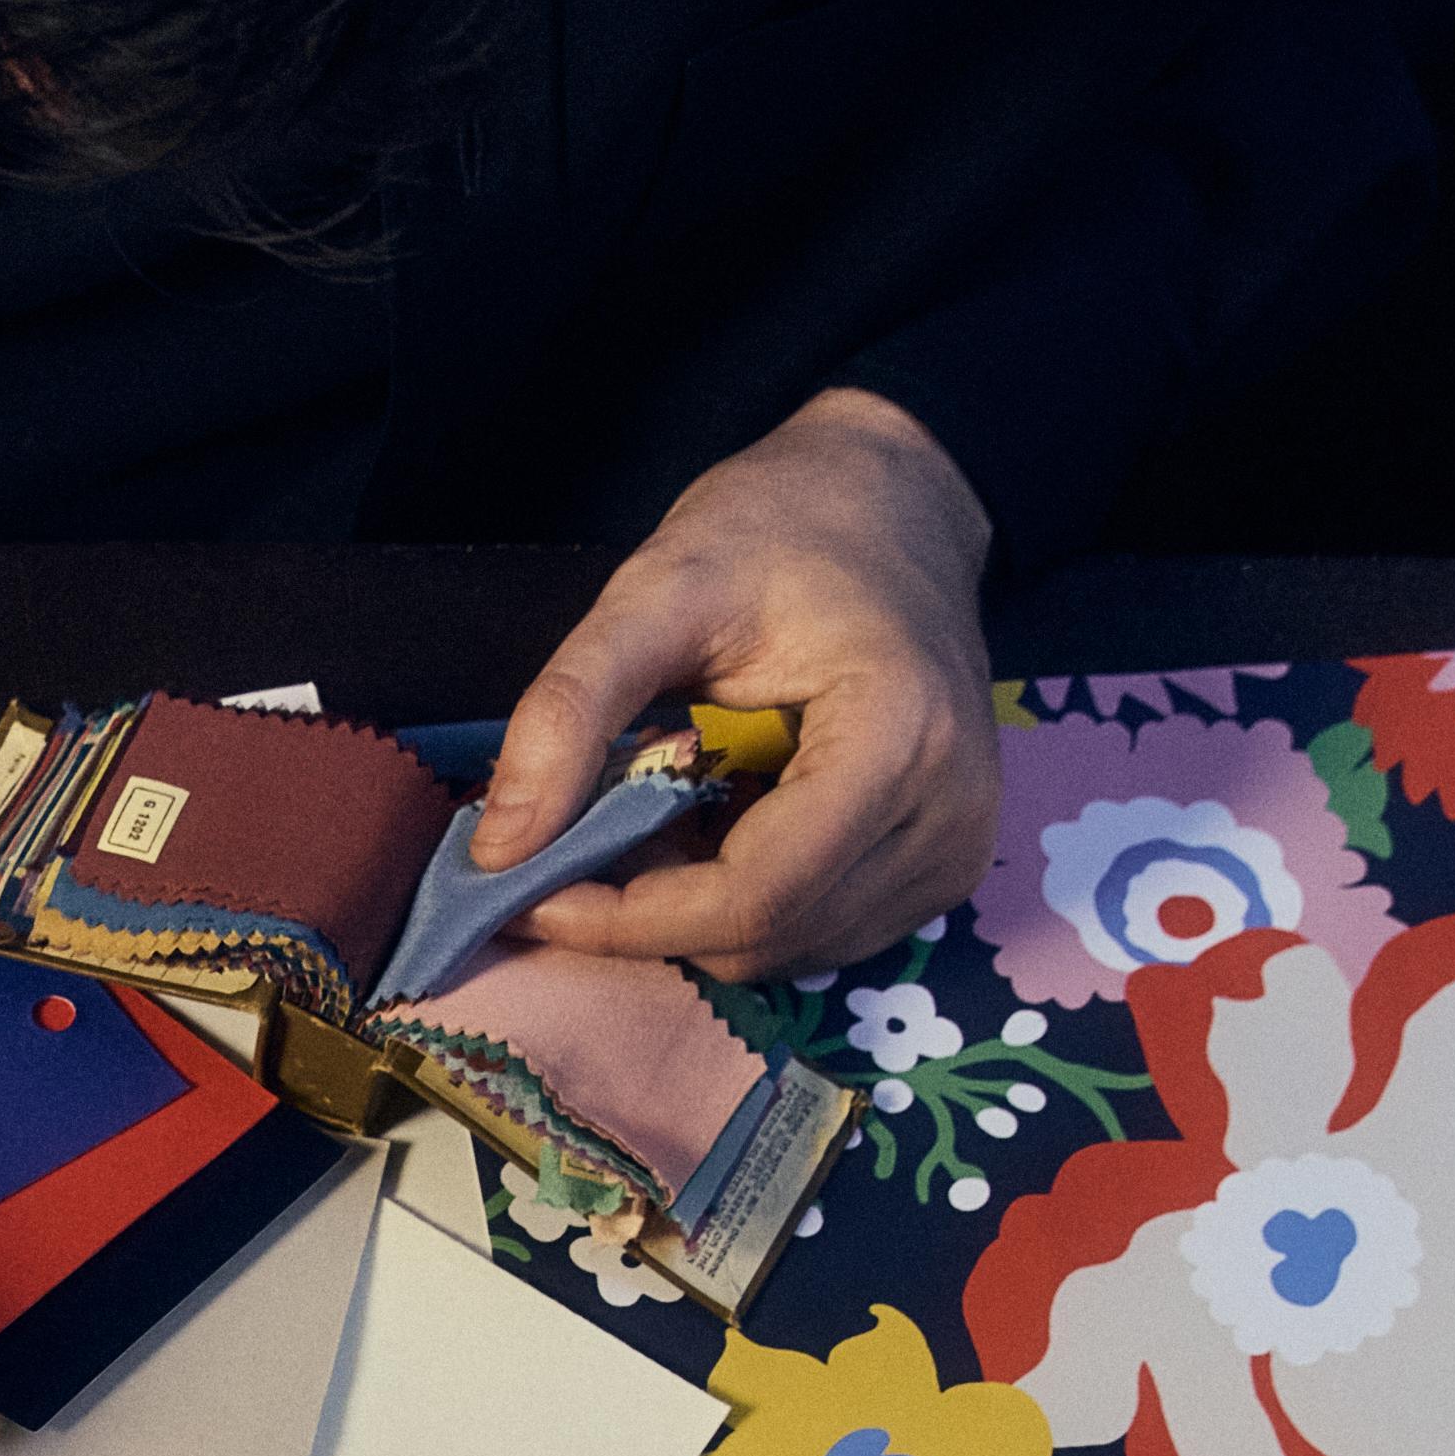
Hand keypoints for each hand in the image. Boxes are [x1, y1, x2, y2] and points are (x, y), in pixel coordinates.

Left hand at [463, 386, 1000, 974]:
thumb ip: (571, 709)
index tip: (527, 891)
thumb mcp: (657, 590)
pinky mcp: (941, 869)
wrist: (898, 505)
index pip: (754, 895)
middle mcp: (948, 817)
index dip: (627, 919)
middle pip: (766, 938)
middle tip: (564, 849)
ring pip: (784, 950)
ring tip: (636, 819)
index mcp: (901, 739)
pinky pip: (816, 931)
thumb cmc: (783, 526)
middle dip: (645, 918)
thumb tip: (499, 847)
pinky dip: (735, 905)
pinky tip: (700, 827)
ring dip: (687, 915)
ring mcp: (954, 854)